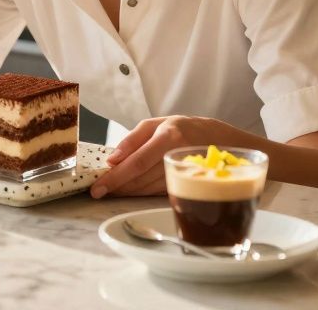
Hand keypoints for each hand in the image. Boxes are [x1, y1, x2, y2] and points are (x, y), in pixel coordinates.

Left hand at [89, 115, 228, 198]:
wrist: (220, 139)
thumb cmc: (184, 128)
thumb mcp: (157, 123)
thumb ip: (132, 140)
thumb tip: (112, 160)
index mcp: (169, 137)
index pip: (138, 162)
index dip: (116, 177)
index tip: (98, 188)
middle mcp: (177, 156)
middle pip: (141, 178)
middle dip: (117, 186)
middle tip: (98, 191)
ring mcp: (183, 173)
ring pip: (148, 189)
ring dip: (127, 192)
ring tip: (109, 191)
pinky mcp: (184, 185)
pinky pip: (157, 192)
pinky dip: (140, 193)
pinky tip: (129, 192)